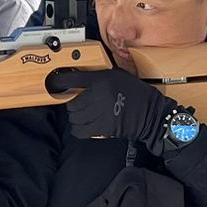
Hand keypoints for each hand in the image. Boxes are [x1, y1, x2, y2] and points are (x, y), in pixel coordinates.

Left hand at [46, 65, 168, 144]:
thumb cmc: (137, 94)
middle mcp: (98, 95)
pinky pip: (80, 130)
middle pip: (71, 102)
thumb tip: (81, 76)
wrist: (151, 113)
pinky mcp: (102, 128)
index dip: (60, 81)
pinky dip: (78, 129)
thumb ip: (100, 75)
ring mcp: (99, 112)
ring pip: (74, 117)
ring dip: (76, 117)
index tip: (55, 82)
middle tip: (77, 103)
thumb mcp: (119, 75)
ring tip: (82, 115)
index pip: (72, 79)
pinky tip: (83, 126)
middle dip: (72, 103)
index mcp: (101, 80)